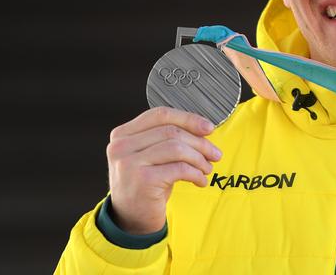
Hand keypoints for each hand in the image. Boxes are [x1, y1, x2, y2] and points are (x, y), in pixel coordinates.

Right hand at [106, 107, 221, 233]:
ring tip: (207, 168)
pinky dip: (196, 173)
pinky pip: (180, 169)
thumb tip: (204, 127)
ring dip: (199, 158)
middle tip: (215, 154)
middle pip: (171, 131)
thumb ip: (168, 138)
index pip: (160, 115)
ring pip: (177, 148)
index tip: (209, 128)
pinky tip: (200, 181)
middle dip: (200, 142)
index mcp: (122, 134)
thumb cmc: (147, 184)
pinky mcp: (143, 180)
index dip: (188, 119)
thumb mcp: (152, 156)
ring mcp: (129, 163)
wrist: (132, 221)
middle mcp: (121, 146)